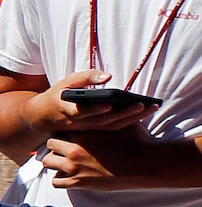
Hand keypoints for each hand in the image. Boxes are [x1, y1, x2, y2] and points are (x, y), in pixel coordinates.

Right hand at [30, 72, 149, 136]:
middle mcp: (80, 122)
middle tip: (142, 105)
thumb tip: (107, 76)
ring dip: (132, 119)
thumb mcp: (66, 82)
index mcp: (69, 109)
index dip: (96, 109)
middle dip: (124, 113)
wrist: (43, 117)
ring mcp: (88, 129)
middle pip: (104, 120)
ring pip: (111, 126)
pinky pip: (113, 128)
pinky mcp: (95, 130)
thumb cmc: (58, 95)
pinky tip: (144, 113)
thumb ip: (86, 77)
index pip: (83, 111)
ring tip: (151, 107)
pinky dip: (129, 122)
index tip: (110, 104)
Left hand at [41, 126, 173, 190]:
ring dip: (54, 161)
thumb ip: (116, 113)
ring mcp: (75, 166)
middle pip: (51, 143)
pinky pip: (55, 182)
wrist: (144, 164)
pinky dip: (59, 179)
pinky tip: (67, 176)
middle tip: (64, 148)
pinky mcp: (78, 181)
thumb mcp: (127, 122)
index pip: (63, 127)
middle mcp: (76, 148)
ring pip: (48, 162)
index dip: (65, 130)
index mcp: (86, 131)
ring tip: (63, 162)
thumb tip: (117, 104)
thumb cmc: (137, 142)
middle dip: (56, 145)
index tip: (70, 134)